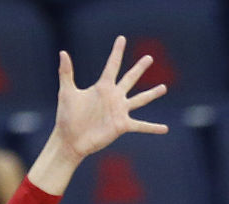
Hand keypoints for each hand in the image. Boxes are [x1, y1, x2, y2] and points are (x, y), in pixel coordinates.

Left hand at [52, 35, 167, 160]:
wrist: (70, 139)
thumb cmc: (66, 117)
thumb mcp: (67, 92)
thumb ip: (66, 72)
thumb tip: (63, 52)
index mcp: (102, 87)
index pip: (112, 65)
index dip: (117, 52)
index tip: (122, 39)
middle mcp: (113, 97)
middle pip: (130, 78)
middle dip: (139, 68)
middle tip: (149, 57)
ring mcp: (119, 111)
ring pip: (140, 99)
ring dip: (152, 94)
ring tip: (164, 88)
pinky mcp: (122, 126)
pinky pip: (141, 125)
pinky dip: (153, 128)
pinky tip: (165, 129)